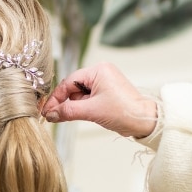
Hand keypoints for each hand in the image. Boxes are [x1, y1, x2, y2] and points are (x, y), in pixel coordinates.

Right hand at [41, 62, 157, 137]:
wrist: (145, 121)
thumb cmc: (124, 112)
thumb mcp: (91, 111)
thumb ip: (67, 111)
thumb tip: (50, 115)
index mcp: (98, 70)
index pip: (68, 82)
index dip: (56, 98)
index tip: (47, 111)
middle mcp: (101, 72)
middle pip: (73, 88)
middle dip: (67, 103)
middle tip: (57, 117)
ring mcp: (104, 82)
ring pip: (80, 95)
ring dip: (77, 106)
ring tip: (83, 116)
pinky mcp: (107, 92)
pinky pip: (88, 98)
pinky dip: (84, 107)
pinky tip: (88, 115)